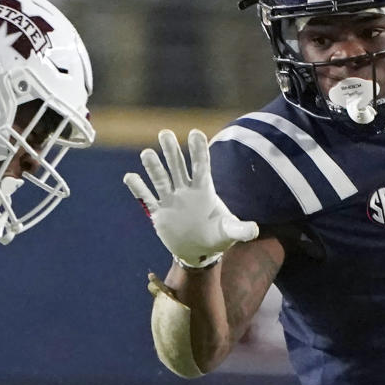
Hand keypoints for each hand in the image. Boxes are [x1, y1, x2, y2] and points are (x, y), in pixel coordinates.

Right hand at [123, 129, 258, 267]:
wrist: (199, 251)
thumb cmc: (217, 236)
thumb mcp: (229, 232)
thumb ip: (240, 230)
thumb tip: (254, 229)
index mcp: (204, 190)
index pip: (201, 166)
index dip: (198, 150)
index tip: (195, 132)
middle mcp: (185, 191)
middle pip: (178, 167)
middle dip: (172, 151)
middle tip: (165, 133)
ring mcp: (171, 200)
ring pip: (161, 179)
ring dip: (154, 167)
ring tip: (147, 153)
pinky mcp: (159, 213)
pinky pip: (147, 199)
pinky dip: (138, 188)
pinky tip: (130, 176)